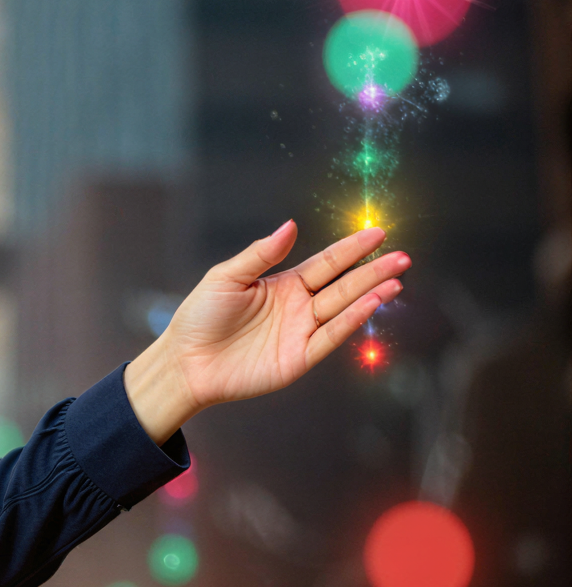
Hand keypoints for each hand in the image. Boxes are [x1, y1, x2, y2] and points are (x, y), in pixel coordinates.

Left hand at [123, 221, 407, 443]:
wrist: (185, 361)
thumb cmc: (199, 317)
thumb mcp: (226, 278)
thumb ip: (260, 254)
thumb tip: (290, 226)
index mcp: (284, 285)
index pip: (327, 262)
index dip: (351, 249)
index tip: (378, 232)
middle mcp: (298, 307)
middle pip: (343, 284)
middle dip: (373, 270)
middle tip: (402, 256)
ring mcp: (300, 333)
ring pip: (343, 309)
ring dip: (370, 294)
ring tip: (396, 278)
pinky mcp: (298, 359)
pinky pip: (330, 337)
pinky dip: (351, 321)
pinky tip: (370, 303)